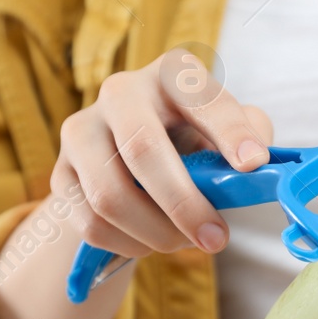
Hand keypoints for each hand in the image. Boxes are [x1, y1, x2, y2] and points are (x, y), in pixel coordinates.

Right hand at [52, 50, 272, 258]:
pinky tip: (149, 243)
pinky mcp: (60, 171)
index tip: (254, 164)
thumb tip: (257, 163)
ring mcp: (82, 129)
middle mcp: (121, 91)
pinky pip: (88, 221)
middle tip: (217, 240)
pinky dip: (126, 245)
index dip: (229, 131)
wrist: (129, 160)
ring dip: (155, 233)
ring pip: (110, 195)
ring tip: (184, 243)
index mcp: (172, 73)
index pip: (201, 96)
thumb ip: (251, 135)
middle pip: (143, 149)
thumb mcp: (225, 130)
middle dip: (184, 204)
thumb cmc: (192, 141)